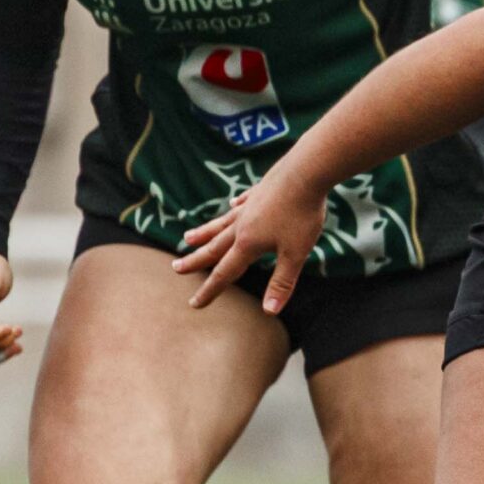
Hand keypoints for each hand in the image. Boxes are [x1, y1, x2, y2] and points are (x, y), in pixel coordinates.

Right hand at [172, 166, 326, 313]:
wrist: (307, 171)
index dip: (210, 290)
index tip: (194, 303)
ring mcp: (249, 206)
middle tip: (176, 268)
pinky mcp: (261, 191)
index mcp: (248, 243)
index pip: (225, 272)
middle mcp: (242, 225)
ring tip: (188, 237)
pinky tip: (234, 205)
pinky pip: (244, 203)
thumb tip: (269, 311)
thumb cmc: (302, 214)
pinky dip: (236, 207)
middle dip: (196, 260)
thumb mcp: (296, 253)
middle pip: (214, 247)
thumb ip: (282, 282)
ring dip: (205, 233)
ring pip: (222, 223)